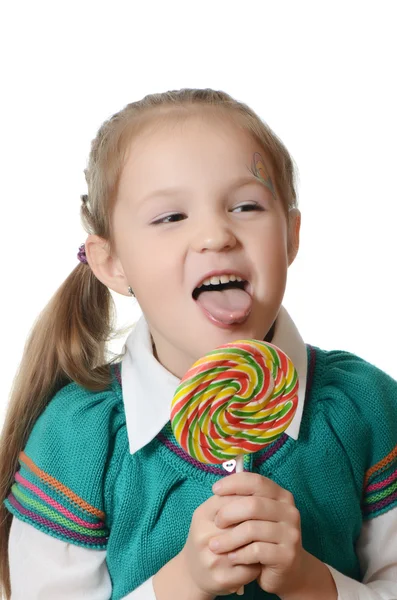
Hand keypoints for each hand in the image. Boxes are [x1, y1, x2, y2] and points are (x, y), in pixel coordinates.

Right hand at [180, 492, 261, 596]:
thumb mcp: (211, 514)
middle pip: (244, 523)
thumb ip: (230, 499)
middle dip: (259, 523)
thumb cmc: (207, 536)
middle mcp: (204, 536)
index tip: (261, 504)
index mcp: (202, 515)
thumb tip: (257, 487)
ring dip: (262, 543)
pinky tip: (259, 560)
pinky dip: (259, 563)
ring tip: (266, 540)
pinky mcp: (222, 579)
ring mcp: (213, 559)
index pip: (234, 500)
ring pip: (251, 546)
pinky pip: (252, 568)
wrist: (192, 572)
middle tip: (269, 522)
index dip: (251, 502)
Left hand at [209, 472, 305, 597]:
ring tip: (215, 545)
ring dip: (229, 538)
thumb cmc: (263, 539)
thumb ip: (242, 501)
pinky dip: (239, 554)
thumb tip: (218, 490)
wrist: (287, 571)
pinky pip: (256, 551)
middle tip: (216, 523)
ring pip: (252, 529)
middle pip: (253, 505)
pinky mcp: (287, 555)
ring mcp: (290, 534)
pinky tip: (231, 557)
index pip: (256, 481)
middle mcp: (290, 512)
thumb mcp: (255, 516)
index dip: (233, 483)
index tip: (215, 490)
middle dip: (228, 513)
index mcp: (281, 496)